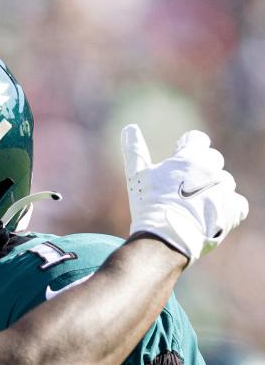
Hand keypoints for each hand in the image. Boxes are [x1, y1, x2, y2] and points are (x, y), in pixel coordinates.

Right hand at [122, 124, 247, 264]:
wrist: (166, 237)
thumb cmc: (149, 204)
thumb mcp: (137, 176)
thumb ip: (134, 150)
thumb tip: (128, 127)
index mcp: (190, 156)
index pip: (197, 139)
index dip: (187, 147)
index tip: (179, 157)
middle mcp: (212, 169)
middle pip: (212, 160)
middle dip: (200, 170)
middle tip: (183, 189)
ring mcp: (224, 188)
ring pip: (223, 182)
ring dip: (212, 190)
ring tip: (193, 207)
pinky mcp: (233, 208)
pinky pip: (236, 203)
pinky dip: (226, 208)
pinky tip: (209, 216)